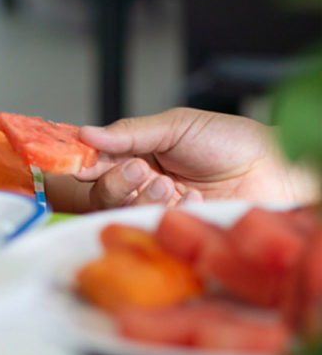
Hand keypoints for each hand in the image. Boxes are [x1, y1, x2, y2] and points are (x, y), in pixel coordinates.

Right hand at [74, 107, 318, 209]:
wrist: (274, 169)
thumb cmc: (231, 142)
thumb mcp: (177, 125)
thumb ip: (130, 132)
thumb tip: (87, 134)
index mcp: (139, 152)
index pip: (98, 160)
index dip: (84, 162)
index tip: (79, 163)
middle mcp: (144, 182)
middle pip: (103, 192)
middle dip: (116, 181)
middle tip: (140, 169)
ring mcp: (160, 208)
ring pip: (126, 211)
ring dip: (143, 196)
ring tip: (170, 184)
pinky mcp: (177, 229)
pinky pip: (155, 226)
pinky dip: (172, 210)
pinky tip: (194, 199)